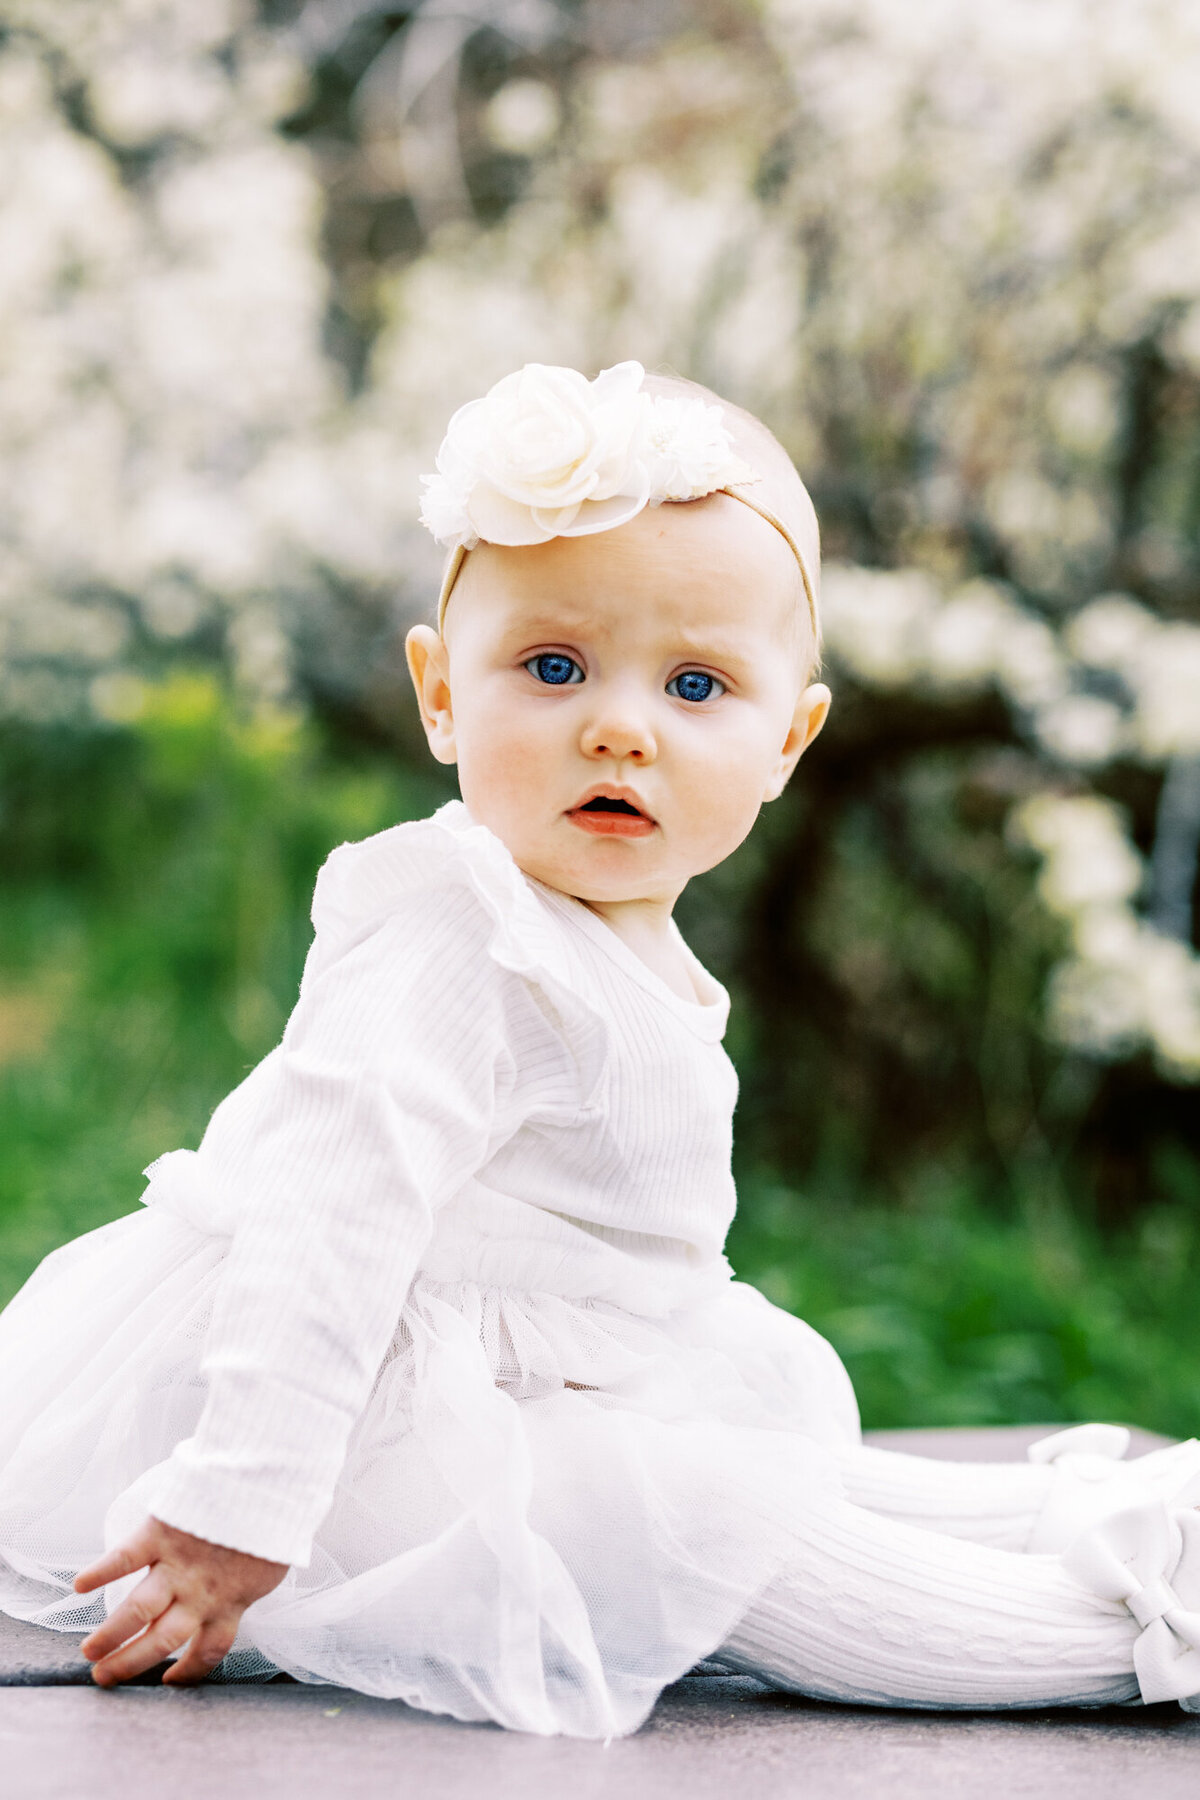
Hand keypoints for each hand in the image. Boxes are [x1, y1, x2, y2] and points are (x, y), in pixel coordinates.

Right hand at [73, 1515, 287, 1686]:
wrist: (270, 1481)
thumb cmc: (274, 1520)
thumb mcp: (270, 1565)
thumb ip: (249, 1585)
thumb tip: (244, 1593)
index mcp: (231, 1603)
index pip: (208, 1651)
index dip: (188, 1672)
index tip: (168, 1682)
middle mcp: (200, 1593)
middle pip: (160, 1641)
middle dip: (129, 1663)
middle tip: (103, 1677)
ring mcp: (178, 1565)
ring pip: (137, 1611)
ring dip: (110, 1634)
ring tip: (89, 1650)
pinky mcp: (162, 1533)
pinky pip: (125, 1558)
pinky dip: (100, 1572)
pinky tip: (80, 1586)